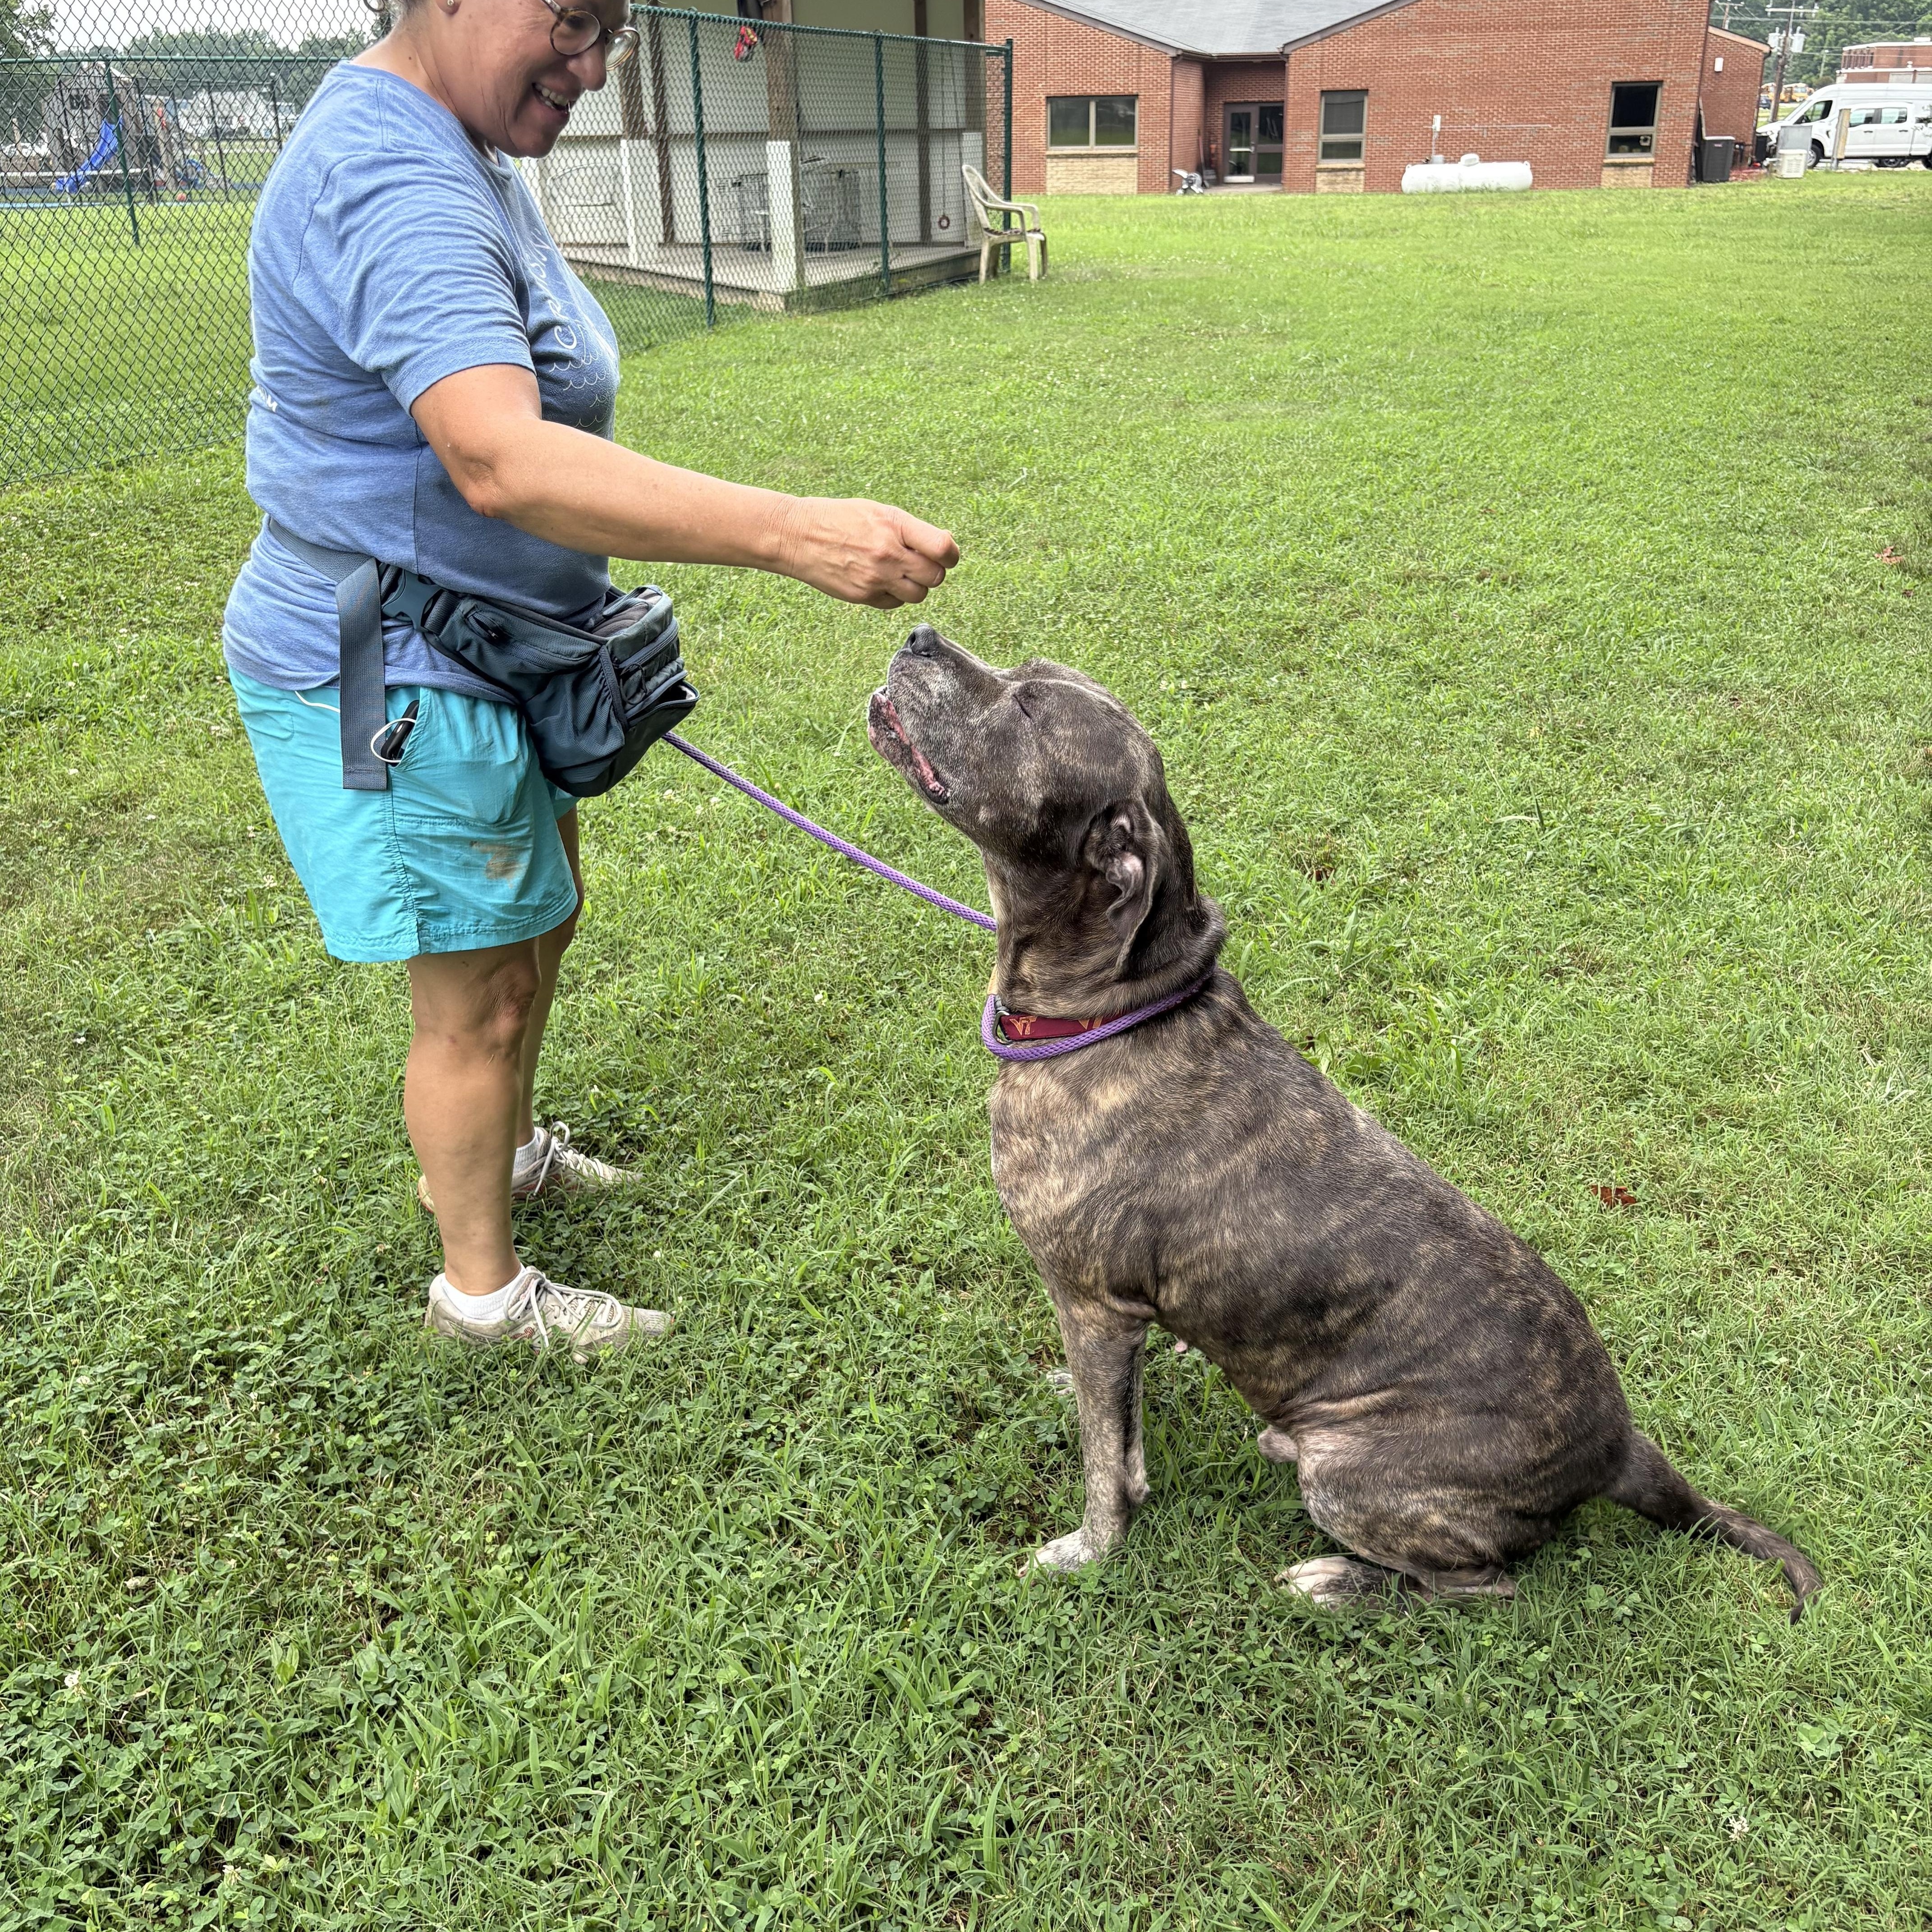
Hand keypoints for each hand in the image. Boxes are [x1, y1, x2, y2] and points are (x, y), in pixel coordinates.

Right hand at [774, 497, 958, 608]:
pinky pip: (895, 603)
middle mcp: (888, 553)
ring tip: (898, 571)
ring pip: (918, 594)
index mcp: (894, 525)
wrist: (797, 536)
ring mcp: (876, 578)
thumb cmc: (839, 519)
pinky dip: (894, 594)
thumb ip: (911, 529)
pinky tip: (880, 580)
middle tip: (919, 563)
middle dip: (933, 571)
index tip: (946, 555)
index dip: (950, 555)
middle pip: (935, 576)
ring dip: (915, 585)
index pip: (942, 548)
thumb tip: (945, 545)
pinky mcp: (864, 596)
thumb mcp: (877, 512)